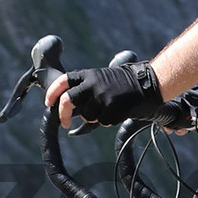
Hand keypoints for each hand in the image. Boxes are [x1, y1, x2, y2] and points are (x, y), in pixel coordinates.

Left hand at [45, 60, 166, 128]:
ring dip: (95, 117)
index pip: (63, 81)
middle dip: (63, 114)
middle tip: (64, 122)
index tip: (48, 103)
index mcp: (89, 75)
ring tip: (109, 108)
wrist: (149, 82)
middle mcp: (93, 84)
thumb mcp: (103, 78)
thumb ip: (86, 89)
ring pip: (87, 116)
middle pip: (67, 101)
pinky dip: (109, 120)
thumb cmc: (125, 83)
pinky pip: (103, 121)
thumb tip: (68, 109)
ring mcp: (102, 95)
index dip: (52, 93)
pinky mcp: (112, 107)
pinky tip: (119, 111)